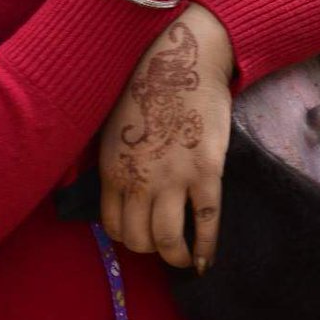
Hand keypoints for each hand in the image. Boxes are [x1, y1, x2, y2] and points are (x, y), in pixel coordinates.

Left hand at [99, 2, 232, 271]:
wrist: (181, 60)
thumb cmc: (145, 87)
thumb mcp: (112, 127)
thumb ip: (116, 163)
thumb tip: (122, 197)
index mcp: (112, 167)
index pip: (113, 225)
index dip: (128, 236)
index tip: (140, 235)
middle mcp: (138, 179)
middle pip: (139, 239)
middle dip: (151, 249)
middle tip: (164, 245)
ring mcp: (173, 177)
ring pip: (169, 240)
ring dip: (176, 257)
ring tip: (184, 258)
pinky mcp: (205, 172)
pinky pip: (206, 223)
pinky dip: (207, 247)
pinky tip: (207, 259)